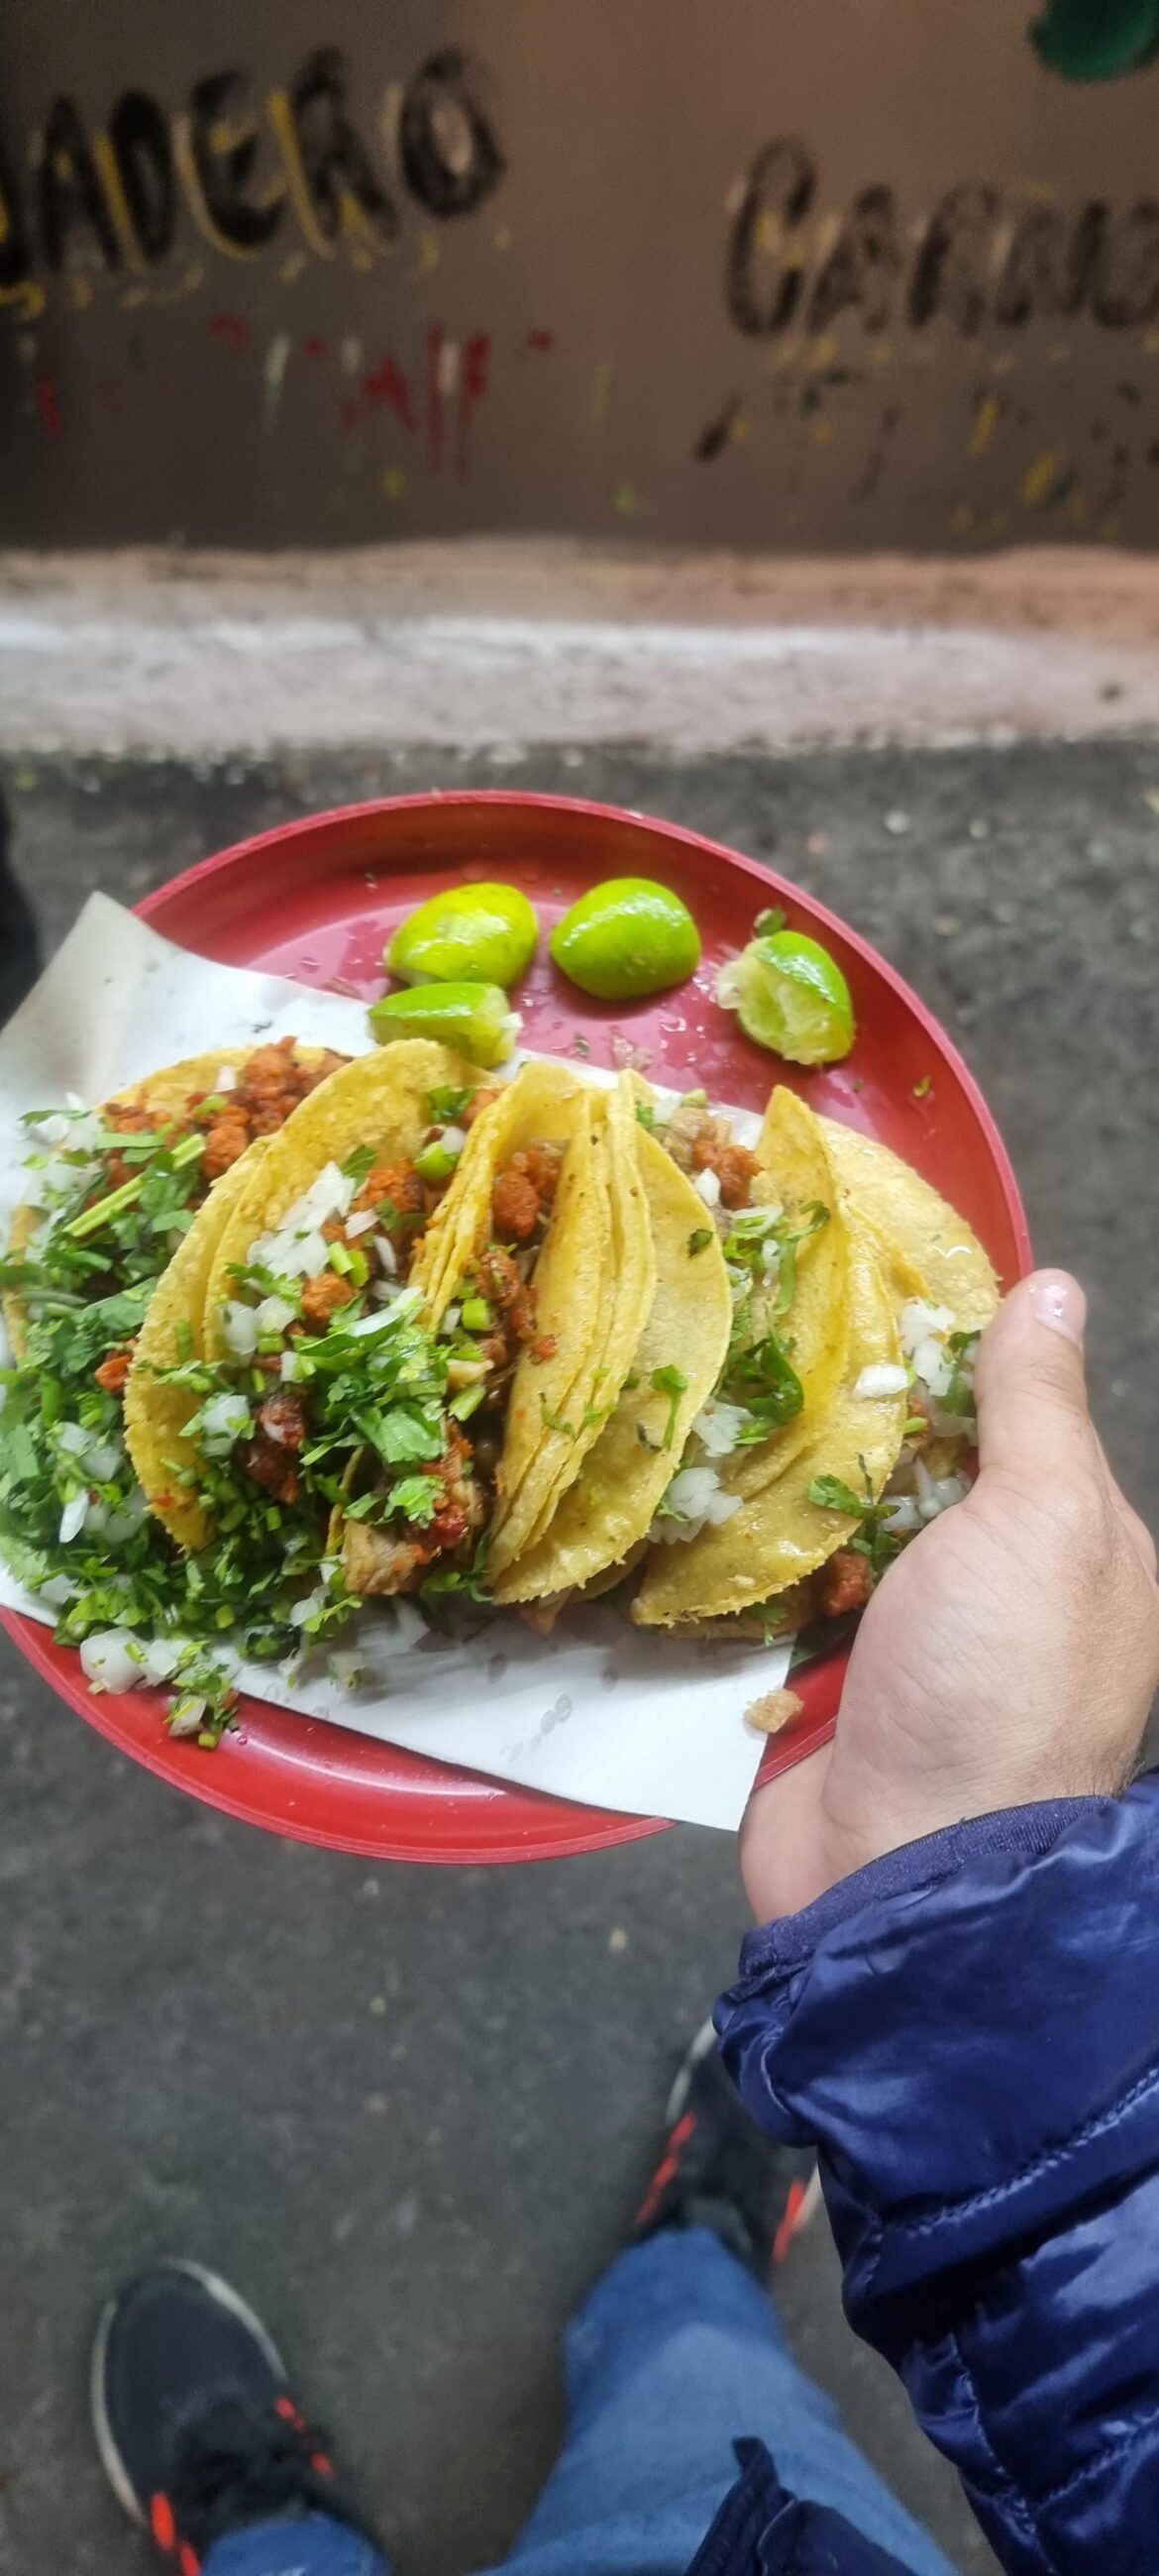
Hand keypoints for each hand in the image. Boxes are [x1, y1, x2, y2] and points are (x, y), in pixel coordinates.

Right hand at [742, 1270, 1158, 1921]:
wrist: (899, 1872)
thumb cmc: (994, 1690)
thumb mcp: (1045, 1521)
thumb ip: (1037, 1406)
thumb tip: (1053, 1287)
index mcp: (1073, 1545)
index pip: (1008, 1413)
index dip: (940, 1347)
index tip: (852, 1276)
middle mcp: (993, 1587)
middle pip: (909, 1465)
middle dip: (839, 1411)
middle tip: (750, 1325)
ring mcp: (904, 1639)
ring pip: (831, 1525)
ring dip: (774, 1480)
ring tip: (698, 1387)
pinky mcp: (820, 1681)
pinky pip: (775, 1597)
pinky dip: (737, 1559)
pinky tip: (681, 1496)